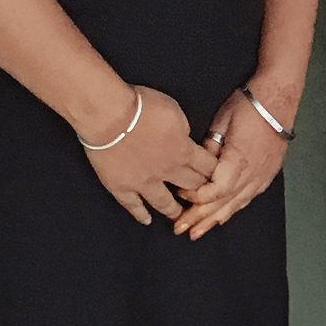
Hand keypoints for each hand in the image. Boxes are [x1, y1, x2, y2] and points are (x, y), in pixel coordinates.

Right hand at [79, 85, 216, 225]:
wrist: (108, 114)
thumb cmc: (142, 106)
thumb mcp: (175, 111)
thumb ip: (183, 130)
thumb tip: (185, 139)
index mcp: (185, 151)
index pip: (209, 169)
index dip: (214, 173)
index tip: (216, 177)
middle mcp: (168, 171)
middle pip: (192, 188)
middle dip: (200, 193)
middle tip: (202, 197)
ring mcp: (144, 182)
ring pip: (165, 203)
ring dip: (174, 211)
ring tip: (180, 217)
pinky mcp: (121, 187)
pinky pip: (133, 206)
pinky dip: (140, 215)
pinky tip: (146, 220)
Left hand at [173, 79, 297, 239]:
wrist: (278, 98)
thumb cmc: (248, 106)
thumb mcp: (221, 122)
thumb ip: (209, 147)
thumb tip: (197, 165)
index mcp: (239, 161)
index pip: (215, 190)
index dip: (196, 197)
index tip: (180, 196)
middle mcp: (252, 174)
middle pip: (223, 203)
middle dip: (200, 217)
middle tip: (180, 229)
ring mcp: (262, 176)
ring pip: (236, 204)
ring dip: (215, 219)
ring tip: (197, 232)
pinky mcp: (267, 175)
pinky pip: (247, 198)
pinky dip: (232, 210)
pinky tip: (221, 218)